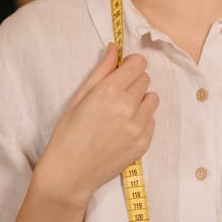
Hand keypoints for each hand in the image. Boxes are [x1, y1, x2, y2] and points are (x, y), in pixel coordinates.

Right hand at [37, 43, 158, 206]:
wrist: (70, 172)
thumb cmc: (68, 133)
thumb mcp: (79, 97)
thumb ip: (102, 70)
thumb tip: (114, 48)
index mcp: (109, 91)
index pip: (138, 63)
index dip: (130, 65)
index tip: (123, 71)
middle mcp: (127, 107)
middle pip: (146, 79)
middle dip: (133, 82)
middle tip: (115, 95)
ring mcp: (138, 127)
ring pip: (152, 99)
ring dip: (140, 101)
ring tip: (121, 112)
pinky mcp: (143, 143)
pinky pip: (152, 120)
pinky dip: (141, 120)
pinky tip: (122, 129)